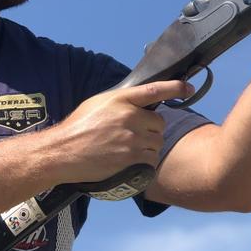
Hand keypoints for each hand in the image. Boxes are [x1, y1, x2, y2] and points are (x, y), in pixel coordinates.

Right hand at [50, 80, 193, 183]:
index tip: (188, 88)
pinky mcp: (131, 157)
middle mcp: (129, 116)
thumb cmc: (76, 129)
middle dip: (151, 130)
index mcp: (120, 99)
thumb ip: (120, 102)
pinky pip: (151, 160)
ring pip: (157, 142)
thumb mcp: (96, 104)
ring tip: (128, 151)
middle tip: (133, 137)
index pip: (154, 90)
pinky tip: (131, 162)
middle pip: (159, 123)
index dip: (175, 88)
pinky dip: (145, 163)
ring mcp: (132, 137)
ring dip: (148, 148)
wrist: (62, 152)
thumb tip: (138, 104)